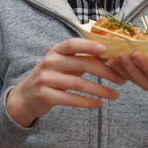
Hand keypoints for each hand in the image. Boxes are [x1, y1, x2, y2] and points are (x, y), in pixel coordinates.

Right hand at [6, 39, 125, 127]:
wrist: (26, 96)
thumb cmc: (51, 76)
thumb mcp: (62, 64)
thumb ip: (81, 59)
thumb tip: (110, 57)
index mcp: (55, 51)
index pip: (72, 44)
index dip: (89, 46)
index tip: (106, 49)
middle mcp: (50, 62)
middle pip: (81, 64)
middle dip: (105, 71)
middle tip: (122, 79)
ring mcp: (46, 79)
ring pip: (79, 84)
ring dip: (101, 90)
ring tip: (116, 95)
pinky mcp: (46, 95)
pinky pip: (71, 99)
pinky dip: (88, 102)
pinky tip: (100, 103)